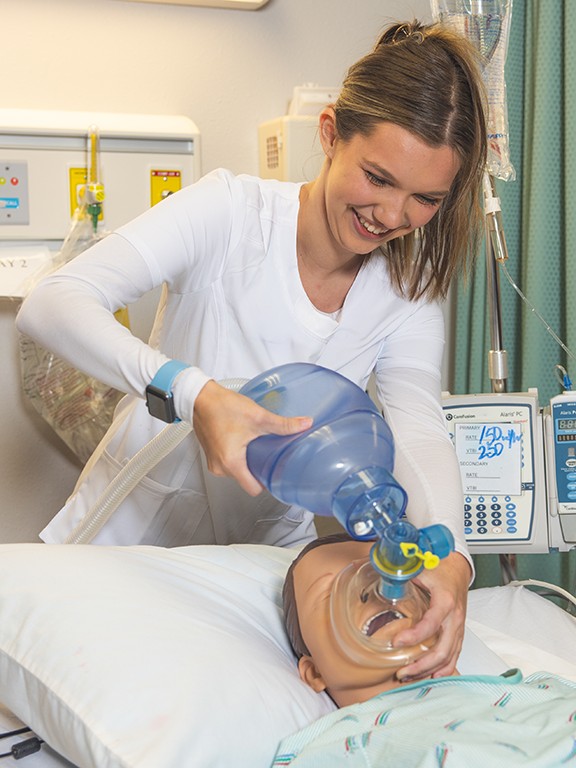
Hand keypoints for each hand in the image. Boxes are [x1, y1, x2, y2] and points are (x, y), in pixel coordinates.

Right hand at [192, 380, 312, 495]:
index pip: (253, 489)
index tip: (276, 472)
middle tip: (269, 454)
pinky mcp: (211, 454)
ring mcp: (214, 462)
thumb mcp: (257, 417)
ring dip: (247, 461)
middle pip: (246, 480)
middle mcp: (220, 467)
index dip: (267, 482)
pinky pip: (229, 463)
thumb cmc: (222, 407)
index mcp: (231, 463)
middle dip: (258, 469)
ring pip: (238, 471)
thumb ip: (283, 424)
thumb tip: (304, 424)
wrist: (200, 397)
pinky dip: (237, 456)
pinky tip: (244, 441)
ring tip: (256, 445)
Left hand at [394, 551, 471, 680]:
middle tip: (401, 671)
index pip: (431, 624)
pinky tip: (430, 676)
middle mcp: (455, 618)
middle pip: (442, 650)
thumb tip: (380, 579)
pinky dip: (443, 669)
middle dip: (421, 665)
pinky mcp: (458, 633)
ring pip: (449, 657)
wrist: (457, 569)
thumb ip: (401, 575)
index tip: (395, 642)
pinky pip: (454, 655)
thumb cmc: (439, 568)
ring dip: (428, 670)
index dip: (414, 636)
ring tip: (409, 676)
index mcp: (445, 600)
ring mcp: (458, 628)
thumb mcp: (420, 568)